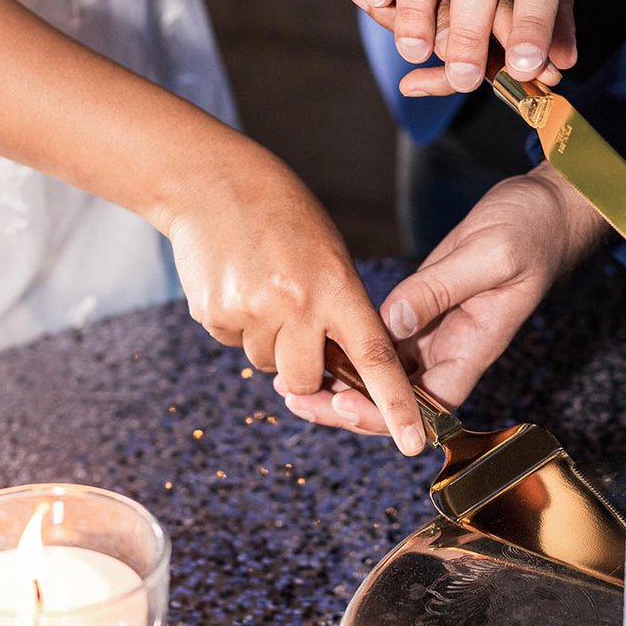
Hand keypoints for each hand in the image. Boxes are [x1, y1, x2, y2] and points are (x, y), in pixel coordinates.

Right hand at [158, 144, 426, 453]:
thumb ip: (342, 307)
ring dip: (271, 342)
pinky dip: (240, 326)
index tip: (415, 442)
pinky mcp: (212, 314)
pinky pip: (235, 344)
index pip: (375, 360)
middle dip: (311, 373)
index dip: (397, 406)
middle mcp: (294, 306)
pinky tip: (240, 285)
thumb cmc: (284, 214)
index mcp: (336, 290)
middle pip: (309, 379)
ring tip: (268, 289)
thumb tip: (342, 363)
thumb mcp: (331, 253)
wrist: (211, 183)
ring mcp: (249, 312)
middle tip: (304, 329)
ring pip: (268, 365)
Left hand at [286, 166, 604, 432]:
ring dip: (343, 382)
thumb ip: (441, 288)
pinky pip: (384, 341)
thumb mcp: (490, 254)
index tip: (343, 404)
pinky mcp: (423, 305)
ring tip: (292, 383)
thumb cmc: (531, 229)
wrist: (545, 207)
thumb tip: (394, 320)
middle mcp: (453, 347)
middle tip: (297, 400)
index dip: (386, 416)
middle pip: (400, 401)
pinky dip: (350, 348)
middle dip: (349, 408)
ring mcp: (436, 328)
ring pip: (386, 375)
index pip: (430, 406)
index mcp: (476, 345)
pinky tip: (315, 340)